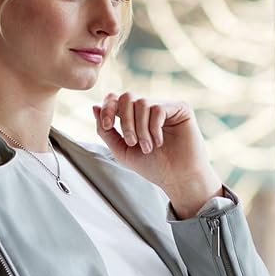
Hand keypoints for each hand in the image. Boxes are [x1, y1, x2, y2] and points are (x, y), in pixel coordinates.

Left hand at [92, 92, 221, 216]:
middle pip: (127, 97)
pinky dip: (154, 128)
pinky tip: (159, 143)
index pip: (116, 99)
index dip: (107, 108)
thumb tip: (94, 107)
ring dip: (140, 129)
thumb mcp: (122, 150)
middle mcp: (149, 108)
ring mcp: (164, 106)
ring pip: (142, 103)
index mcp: (134, 116)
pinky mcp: (180, 108)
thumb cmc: (152, 166)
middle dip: (124, 121)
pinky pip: (158, 109)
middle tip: (131, 142)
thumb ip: (106, 131)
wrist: (177, 178)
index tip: (107, 125)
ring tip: (148, 147)